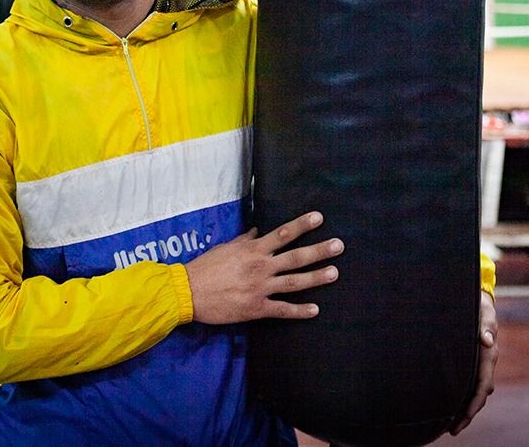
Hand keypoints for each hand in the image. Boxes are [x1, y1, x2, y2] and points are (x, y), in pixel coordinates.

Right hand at [184, 212, 342, 324]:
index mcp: (253, 250)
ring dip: (317, 278)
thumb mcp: (225, 248)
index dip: (302, 225)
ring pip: (295, 282)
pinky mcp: (257, 308)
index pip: (283, 234)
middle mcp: (261, 267)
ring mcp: (261, 288)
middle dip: (319, 251)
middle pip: (296, 257)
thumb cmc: (205, 267)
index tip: (319, 218)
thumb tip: (258, 232)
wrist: (189, 292)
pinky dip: (300, 311)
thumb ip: (245, 241)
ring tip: (335, 273)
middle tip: (339, 246)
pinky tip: (315, 310)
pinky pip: (283, 309)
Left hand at [450, 290, 497, 434]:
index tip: (465, 417)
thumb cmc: (480, 305)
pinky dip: (462, 396)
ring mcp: (480, 363)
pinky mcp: (473, 361)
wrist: (481, 300)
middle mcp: (486, 363)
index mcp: (488, 355)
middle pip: (479, 395)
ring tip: (451, 425)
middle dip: (468, 414)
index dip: (474, 403)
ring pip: (474, 392)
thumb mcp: (484, 312)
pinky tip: (450, 404)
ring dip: (465, 409)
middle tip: (453, 431)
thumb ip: (485, 325)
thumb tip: (487, 341)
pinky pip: (469, 383)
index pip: (483, 385)